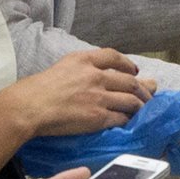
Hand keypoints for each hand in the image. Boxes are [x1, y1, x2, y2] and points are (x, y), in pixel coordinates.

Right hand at [0, 50, 154, 136]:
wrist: (30, 106)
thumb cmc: (39, 88)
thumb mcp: (63, 65)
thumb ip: (82, 66)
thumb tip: (96, 72)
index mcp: (85, 59)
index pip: (114, 56)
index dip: (128, 64)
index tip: (134, 70)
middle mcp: (96, 75)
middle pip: (129, 80)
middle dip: (143, 87)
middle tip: (149, 92)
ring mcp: (99, 97)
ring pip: (130, 100)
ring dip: (140, 105)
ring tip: (144, 108)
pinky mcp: (98, 117)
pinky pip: (120, 118)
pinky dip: (127, 120)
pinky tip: (129, 121)